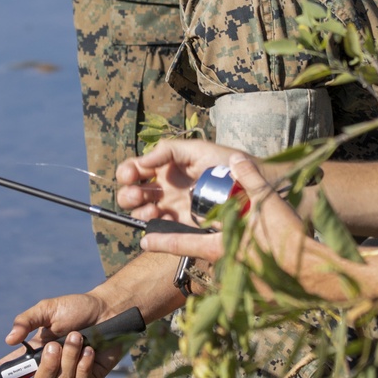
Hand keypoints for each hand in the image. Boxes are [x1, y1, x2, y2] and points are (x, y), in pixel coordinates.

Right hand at [2, 294, 122, 377]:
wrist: (108, 309)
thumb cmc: (78, 307)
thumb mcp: (49, 308)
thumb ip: (27, 321)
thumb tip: (9, 340)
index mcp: (39, 349)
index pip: (18, 366)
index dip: (5, 374)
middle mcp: (53, 363)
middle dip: (47, 365)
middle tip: (55, 345)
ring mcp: (71, 371)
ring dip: (70, 355)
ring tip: (78, 336)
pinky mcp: (89, 375)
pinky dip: (84, 363)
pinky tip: (90, 348)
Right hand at [116, 139, 245, 223]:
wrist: (250, 185)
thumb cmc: (225, 163)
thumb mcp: (196, 149)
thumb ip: (168, 150)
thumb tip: (143, 160)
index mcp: (164, 167)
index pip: (135, 169)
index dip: (127, 171)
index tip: (130, 174)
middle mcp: (164, 188)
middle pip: (133, 193)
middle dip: (128, 194)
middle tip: (137, 193)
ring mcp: (172, 207)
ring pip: (142, 212)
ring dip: (138, 210)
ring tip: (151, 209)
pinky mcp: (182, 225)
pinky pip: (159, 228)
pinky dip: (153, 225)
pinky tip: (160, 219)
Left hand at [139, 153, 307, 270]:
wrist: (313, 273)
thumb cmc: (287, 239)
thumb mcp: (266, 202)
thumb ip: (248, 179)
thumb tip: (236, 159)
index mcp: (221, 245)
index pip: (182, 242)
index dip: (161, 240)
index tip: (143, 240)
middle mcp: (225, 263)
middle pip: (199, 253)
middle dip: (188, 244)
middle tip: (176, 237)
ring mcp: (240, 277)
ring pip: (219, 262)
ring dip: (216, 252)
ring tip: (219, 240)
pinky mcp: (256, 286)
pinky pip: (238, 271)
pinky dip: (237, 261)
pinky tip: (248, 253)